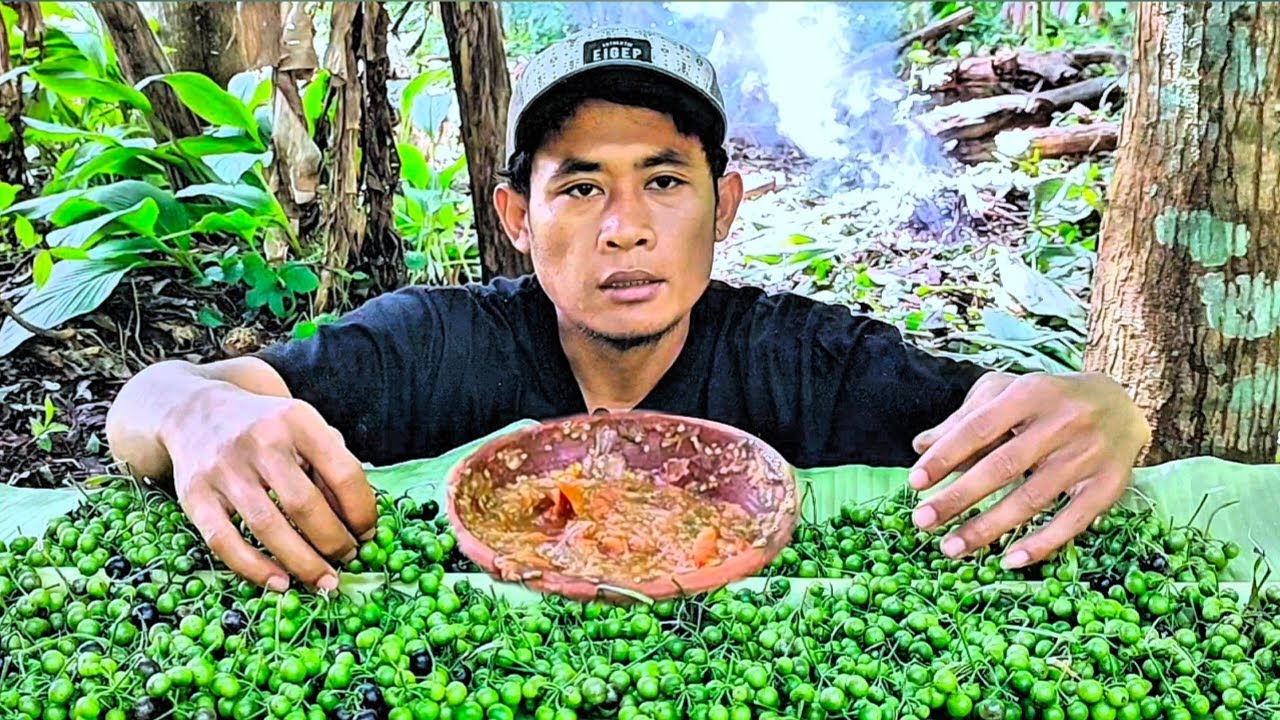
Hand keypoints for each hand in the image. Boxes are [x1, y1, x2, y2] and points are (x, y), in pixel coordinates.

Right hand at [162, 384, 376, 590]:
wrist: (198, 412)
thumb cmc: (267, 429)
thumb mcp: (306, 430)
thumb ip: (333, 466)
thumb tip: (357, 523)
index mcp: (297, 421)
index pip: (343, 473)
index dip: (362, 511)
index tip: (368, 534)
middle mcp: (259, 441)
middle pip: (305, 505)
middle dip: (334, 542)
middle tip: (348, 560)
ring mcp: (223, 469)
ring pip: (267, 527)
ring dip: (302, 563)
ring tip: (324, 579)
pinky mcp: (194, 495)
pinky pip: (224, 542)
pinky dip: (255, 569)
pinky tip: (280, 582)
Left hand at [908, 371, 1150, 568]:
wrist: (1121, 404)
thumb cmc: (1046, 401)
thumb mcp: (1006, 394)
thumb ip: (964, 419)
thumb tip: (920, 447)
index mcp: (1031, 392)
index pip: (979, 427)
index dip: (945, 456)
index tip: (914, 483)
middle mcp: (1063, 421)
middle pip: (1003, 467)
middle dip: (958, 497)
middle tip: (922, 521)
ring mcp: (1090, 454)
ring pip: (1032, 498)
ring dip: (988, 527)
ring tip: (951, 547)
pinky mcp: (1110, 485)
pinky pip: (1072, 521)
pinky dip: (1040, 544)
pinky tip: (1008, 560)